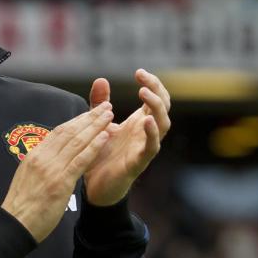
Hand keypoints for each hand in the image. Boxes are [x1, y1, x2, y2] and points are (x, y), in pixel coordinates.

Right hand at [2, 103, 113, 241]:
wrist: (15, 224)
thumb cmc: (22, 206)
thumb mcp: (27, 177)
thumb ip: (40, 164)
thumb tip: (50, 156)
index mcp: (35, 155)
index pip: (59, 131)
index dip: (77, 120)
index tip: (90, 112)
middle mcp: (43, 157)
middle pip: (70, 131)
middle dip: (89, 117)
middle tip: (105, 105)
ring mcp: (52, 168)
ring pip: (77, 141)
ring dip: (95, 126)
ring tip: (109, 115)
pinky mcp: (61, 182)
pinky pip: (80, 160)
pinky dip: (94, 146)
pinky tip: (105, 136)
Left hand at [84, 69, 170, 205]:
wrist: (93, 185)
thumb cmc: (101, 154)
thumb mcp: (98, 124)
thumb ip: (100, 103)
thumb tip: (102, 79)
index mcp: (139, 122)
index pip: (156, 98)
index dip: (152, 83)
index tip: (139, 72)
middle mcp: (145, 133)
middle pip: (163, 107)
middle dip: (157, 90)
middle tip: (143, 79)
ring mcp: (144, 147)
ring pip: (163, 125)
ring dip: (156, 107)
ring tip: (143, 93)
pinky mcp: (138, 162)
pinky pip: (151, 147)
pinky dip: (152, 134)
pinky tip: (146, 121)